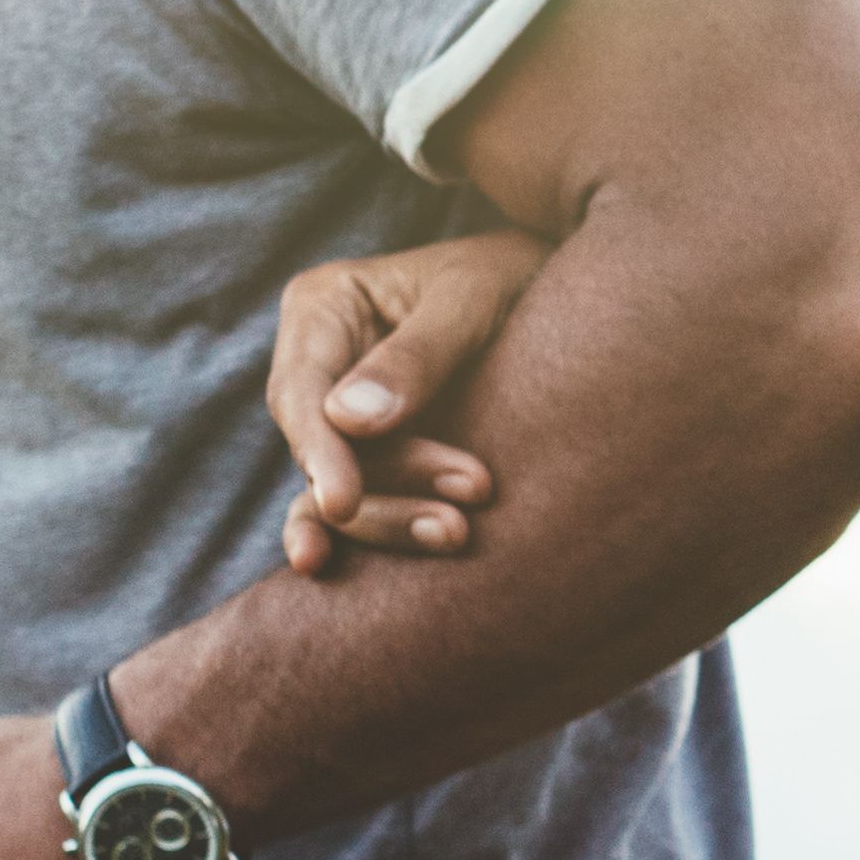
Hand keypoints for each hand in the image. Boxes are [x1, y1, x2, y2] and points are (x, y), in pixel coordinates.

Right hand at [269, 230, 546, 572]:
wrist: (558, 290)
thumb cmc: (510, 274)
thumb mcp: (470, 296)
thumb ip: (417, 355)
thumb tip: (347, 422)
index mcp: (322, 307)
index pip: (301, 392)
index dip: (319, 453)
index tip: (341, 503)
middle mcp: (318, 364)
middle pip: (318, 449)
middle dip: (380, 492)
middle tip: (455, 521)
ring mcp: (342, 416)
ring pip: (339, 487)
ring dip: (393, 518)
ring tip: (459, 534)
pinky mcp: (373, 456)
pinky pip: (358, 504)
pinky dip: (376, 533)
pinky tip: (355, 585)